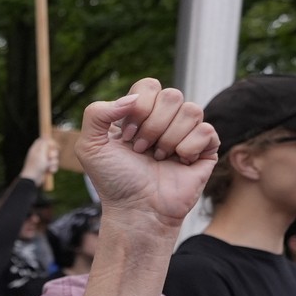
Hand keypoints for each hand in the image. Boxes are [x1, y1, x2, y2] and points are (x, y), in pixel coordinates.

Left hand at [20, 136, 58, 182]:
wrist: (32, 180)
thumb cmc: (35, 166)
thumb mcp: (40, 152)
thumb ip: (44, 144)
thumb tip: (47, 136)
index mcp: (36, 149)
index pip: (44, 140)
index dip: (50, 142)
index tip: (54, 145)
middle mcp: (40, 154)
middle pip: (52, 149)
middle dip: (54, 154)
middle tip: (50, 157)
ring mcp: (43, 161)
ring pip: (55, 158)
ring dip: (54, 162)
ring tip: (48, 167)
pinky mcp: (46, 168)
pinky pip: (54, 165)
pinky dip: (53, 168)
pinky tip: (49, 171)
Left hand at [76, 78, 215, 229]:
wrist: (136, 209)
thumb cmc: (113, 181)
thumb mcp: (89, 146)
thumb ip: (96, 113)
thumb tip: (132, 98)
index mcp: (140, 114)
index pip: (149, 86)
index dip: (138, 109)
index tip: (125, 137)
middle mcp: (165, 120)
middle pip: (172, 95)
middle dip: (152, 127)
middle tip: (140, 150)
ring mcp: (186, 132)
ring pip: (191, 110)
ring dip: (168, 139)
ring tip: (158, 158)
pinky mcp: (205, 148)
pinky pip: (206, 130)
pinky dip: (187, 148)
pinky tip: (179, 162)